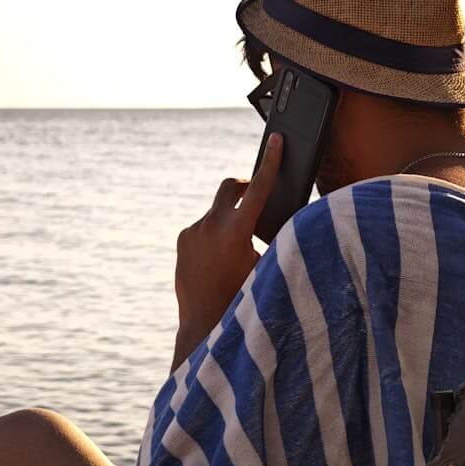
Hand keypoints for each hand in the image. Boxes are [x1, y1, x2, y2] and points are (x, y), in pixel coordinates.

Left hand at [171, 133, 283, 370]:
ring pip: (218, 210)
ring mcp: (192, 232)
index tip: (276, 140)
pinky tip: (220, 258)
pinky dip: (217, 233)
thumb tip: (282, 216)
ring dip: (232, 219)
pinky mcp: (182, 239)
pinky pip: (204, 226)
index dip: (270, 162)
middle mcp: (210, 226)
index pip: (259, 188)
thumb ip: (273, 237)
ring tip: (238, 249)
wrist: (203, 324)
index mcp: (236, 232)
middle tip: (257, 193)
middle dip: (246, 185)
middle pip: (231, 186)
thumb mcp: (265, 266)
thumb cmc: (242, 298)